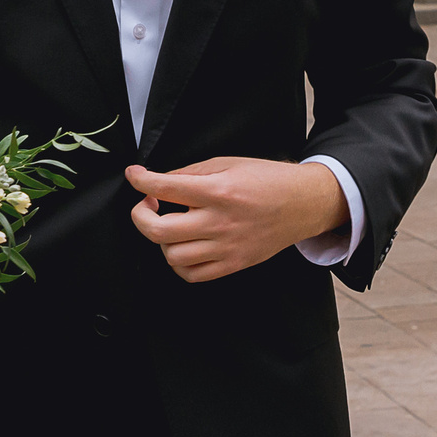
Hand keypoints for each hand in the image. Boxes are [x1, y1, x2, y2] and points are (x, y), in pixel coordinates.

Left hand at [127, 157, 348, 283]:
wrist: (302, 204)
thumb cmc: (267, 180)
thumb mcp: (228, 162)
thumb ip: (192, 172)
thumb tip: (161, 181)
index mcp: (218, 191)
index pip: (164, 188)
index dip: (140, 180)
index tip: (135, 176)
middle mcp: (219, 222)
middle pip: (159, 230)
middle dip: (140, 215)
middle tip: (147, 205)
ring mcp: (226, 248)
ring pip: (172, 256)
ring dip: (162, 240)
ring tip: (170, 225)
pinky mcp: (233, 264)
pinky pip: (192, 275)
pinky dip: (179, 263)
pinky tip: (183, 246)